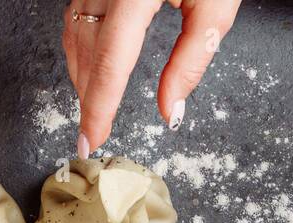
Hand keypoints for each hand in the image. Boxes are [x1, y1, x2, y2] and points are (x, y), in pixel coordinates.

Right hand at [63, 0, 240, 156]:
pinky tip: (89, 65)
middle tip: (90, 134)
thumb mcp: (216, 6)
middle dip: (89, 97)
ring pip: (77, 32)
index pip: (111, 62)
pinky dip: (81, 45)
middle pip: (89, 52)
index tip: (91, 139)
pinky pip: (77, 12)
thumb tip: (169, 109)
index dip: (99, 107)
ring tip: (92, 106)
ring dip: (82, 74)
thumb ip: (193, 60)